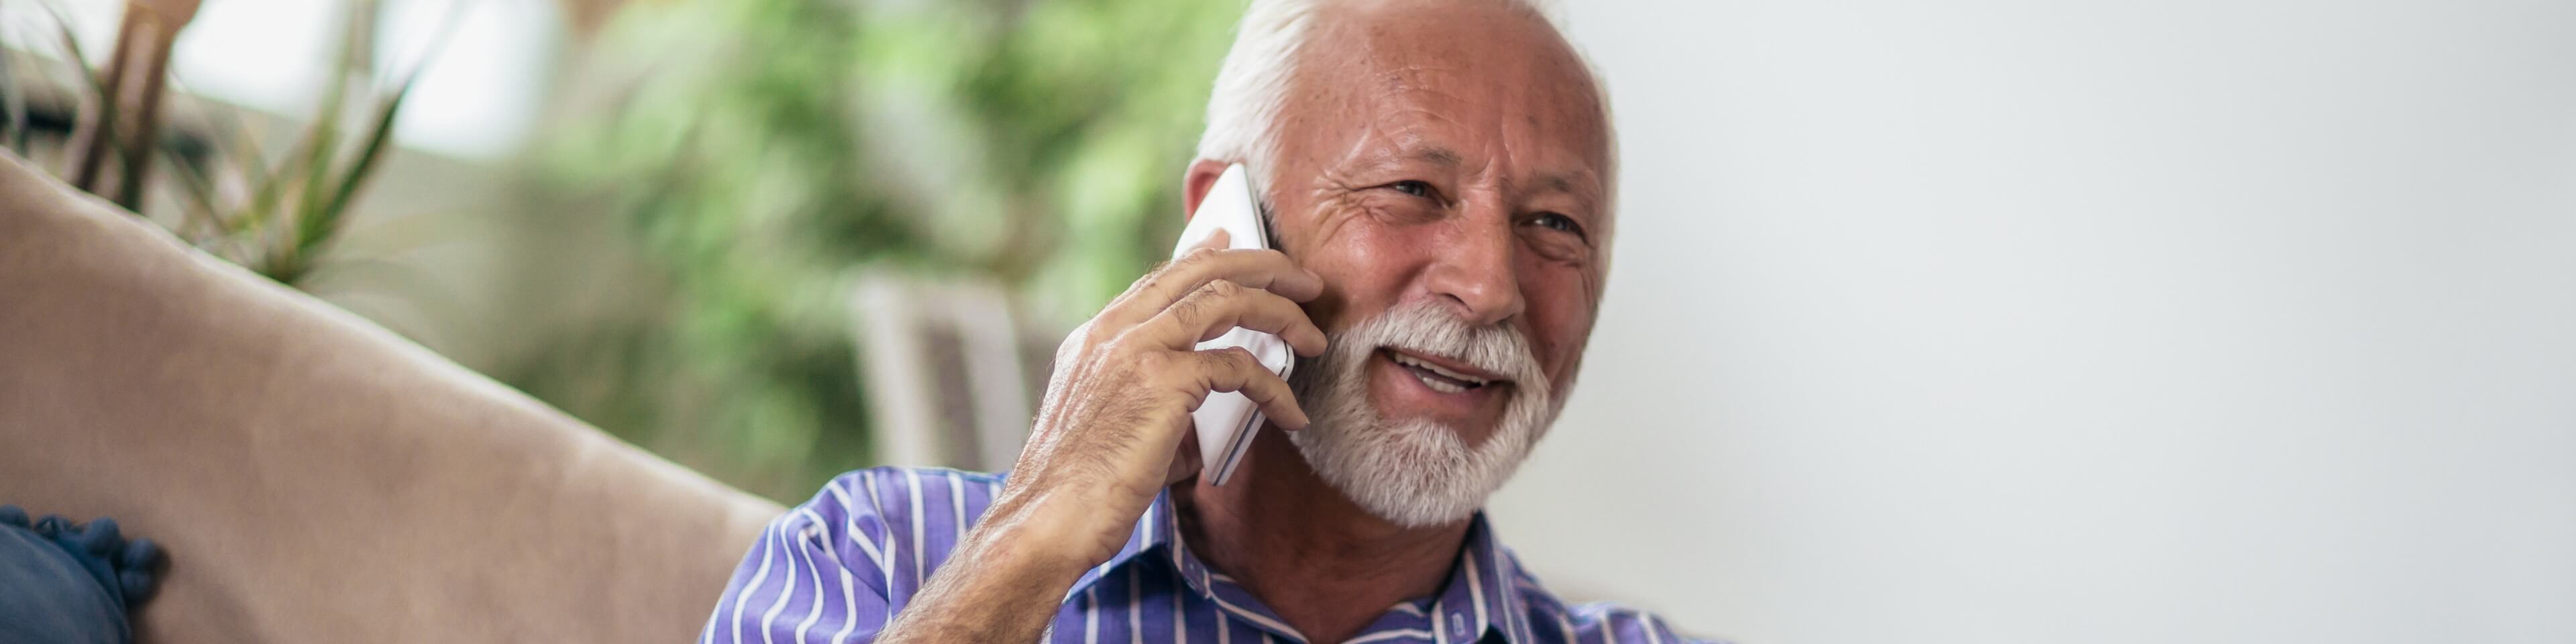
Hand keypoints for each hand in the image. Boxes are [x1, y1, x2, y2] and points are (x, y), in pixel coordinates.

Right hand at [877, 231, 1324, 643]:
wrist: (1047, 521)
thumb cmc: (1078, 490)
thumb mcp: (1110, 422)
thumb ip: (1154, 391)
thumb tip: (1213, 388)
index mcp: (1093, 337)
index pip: (1160, 278)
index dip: (1205, 256)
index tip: (1233, 244)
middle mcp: (1112, 330)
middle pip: (1201, 270)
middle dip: (1262, 266)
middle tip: (1302, 280)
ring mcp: (1136, 348)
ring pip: (1226, 298)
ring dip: (1281, 312)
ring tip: (1313, 336)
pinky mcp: (1163, 380)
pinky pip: (1239, 365)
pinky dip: (1275, 388)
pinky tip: (1290, 414)